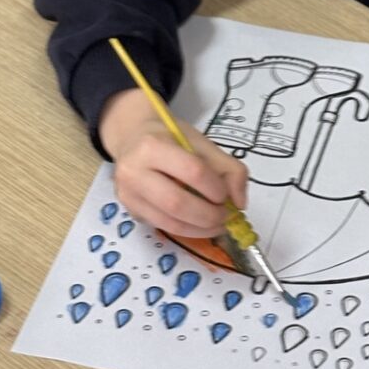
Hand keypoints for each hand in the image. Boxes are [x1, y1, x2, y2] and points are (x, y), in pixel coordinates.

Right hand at [98, 89, 247, 237]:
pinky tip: (200, 225)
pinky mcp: (130, 211)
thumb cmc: (170, 137)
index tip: (227, 195)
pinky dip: (187, 231)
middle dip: (208, 215)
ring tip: (217, 224)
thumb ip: (229, 168)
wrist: (132, 137)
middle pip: (177, 203)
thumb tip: (240, 203)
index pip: (193, 172)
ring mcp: (128, 195)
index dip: (215, 188)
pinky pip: (163, 227)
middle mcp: (134, 172)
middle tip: (226, 216)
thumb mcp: (202, 142)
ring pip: (169, 223)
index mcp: (153, 147)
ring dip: (200, 229)